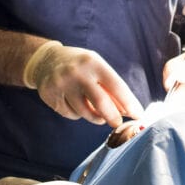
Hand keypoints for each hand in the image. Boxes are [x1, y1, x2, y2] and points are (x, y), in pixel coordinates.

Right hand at [23, 42, 143, 125]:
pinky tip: (74, 102)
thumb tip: (127, 111)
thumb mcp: (97, 67)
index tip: (138, 115)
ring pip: (84, 113)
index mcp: (93, 62)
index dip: (129, 103)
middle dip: (113, 117)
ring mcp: (61, 84)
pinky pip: (70, 114)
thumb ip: (111, 88)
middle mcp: (77, 73)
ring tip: (95, 111)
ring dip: (94, 117)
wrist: (46, 60)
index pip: (116, 86)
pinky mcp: (50, 95)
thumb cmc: (80, 66)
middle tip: (118, 124)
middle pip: (100, 103)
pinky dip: (77, 114)